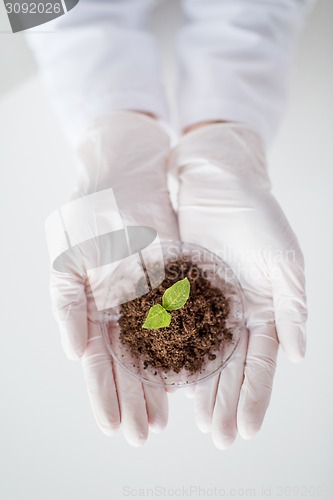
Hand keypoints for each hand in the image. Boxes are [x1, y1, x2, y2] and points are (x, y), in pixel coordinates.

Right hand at [46, 111, 178, 445]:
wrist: (126, 171)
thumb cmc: (89, 209)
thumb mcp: (68, 254)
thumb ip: (68, 303)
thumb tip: (76, 350)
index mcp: (88, 303)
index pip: (96, 357)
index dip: (103, 392)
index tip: (113, 425)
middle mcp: (119, 306)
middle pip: (126, 362)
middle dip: (133, 399)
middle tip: (142, 437)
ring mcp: (148, 295)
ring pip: (155, 348)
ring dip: (158, 383)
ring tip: (164, 421)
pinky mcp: (175, 280)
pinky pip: (181, 319)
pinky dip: (184, 347)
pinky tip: (189, 374)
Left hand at [169, 123, 306, 447]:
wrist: (219, 181)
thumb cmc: (258, 216)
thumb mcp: (283, 260)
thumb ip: (292, 307)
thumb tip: (300, 356)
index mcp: (265, 308)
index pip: (262, 361)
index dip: (257, 395)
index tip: (248, 429)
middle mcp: (236, 312)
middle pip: (232, 365)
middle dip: (228, 401)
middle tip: (220, 437)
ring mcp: (207, 303)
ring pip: (204, 353)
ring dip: (203, 387)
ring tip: (198, 421)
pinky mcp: (179, 289)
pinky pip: (176, 328)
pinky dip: (173, 353)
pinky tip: (169, 378)